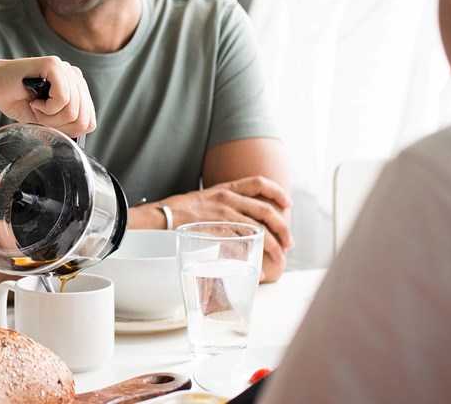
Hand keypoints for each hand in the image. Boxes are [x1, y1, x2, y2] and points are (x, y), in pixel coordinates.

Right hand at [0, 56, 95, 137]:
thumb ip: (67, 125)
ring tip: (36, 107)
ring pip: (73, 110)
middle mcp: (75, 76)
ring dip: (49, 117)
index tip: (49, 123)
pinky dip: (46, 108)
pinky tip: (35, 101)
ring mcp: (66, 69)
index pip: (90, 121)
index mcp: (77, 88)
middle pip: (83, 117)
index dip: (69, 131)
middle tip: (40, 116)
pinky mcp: (54, 65)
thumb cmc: (17, 101)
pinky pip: (63, 99)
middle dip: (59, 125)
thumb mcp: (47, 120)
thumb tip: (81, 136)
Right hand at [161, 176, 292, 281]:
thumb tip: (237, 220)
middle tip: (289, 241)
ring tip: (281, 258)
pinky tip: (258, 267)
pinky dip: (253, 255)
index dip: (277, 191)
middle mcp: (227, 198)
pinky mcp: (218, 229)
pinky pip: (242, 242)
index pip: (258, 182)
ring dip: (274, 245)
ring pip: (258, 228)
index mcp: (225, 188)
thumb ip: (223, 205)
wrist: (161, 216)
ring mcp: (223, 213)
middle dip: (283, 227)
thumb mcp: (205, 199)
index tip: (287, 202)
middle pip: (266, 209)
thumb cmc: (180, 210)